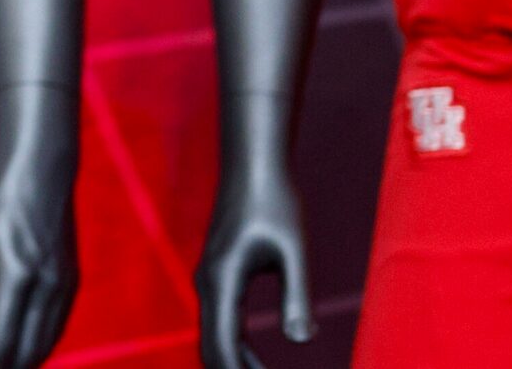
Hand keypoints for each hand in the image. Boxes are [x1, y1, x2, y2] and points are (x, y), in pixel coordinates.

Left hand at [0, 93, 78, 368]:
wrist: (41, 165)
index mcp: (15, 277)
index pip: (0, 345)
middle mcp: (45, 287)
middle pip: (26, 354)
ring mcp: (63, 285)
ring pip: (45, 345)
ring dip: (21, 361)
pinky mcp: (71, 280)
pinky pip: (56, 328)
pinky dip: (37, 345)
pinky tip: (18, 346)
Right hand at [196, 163, 311, 367]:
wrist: (254, 162)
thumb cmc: (276, 200)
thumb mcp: (295, 249)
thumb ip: (297, 295)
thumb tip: (302, 341)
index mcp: (223, 280)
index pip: (221, 345)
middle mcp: (208, 283)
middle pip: (211, 347)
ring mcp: (210, 279)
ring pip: (213, 337)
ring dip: (235, 365)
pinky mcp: (219, 275)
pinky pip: (219, 322)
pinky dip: (234, 348)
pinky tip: (255, 361)